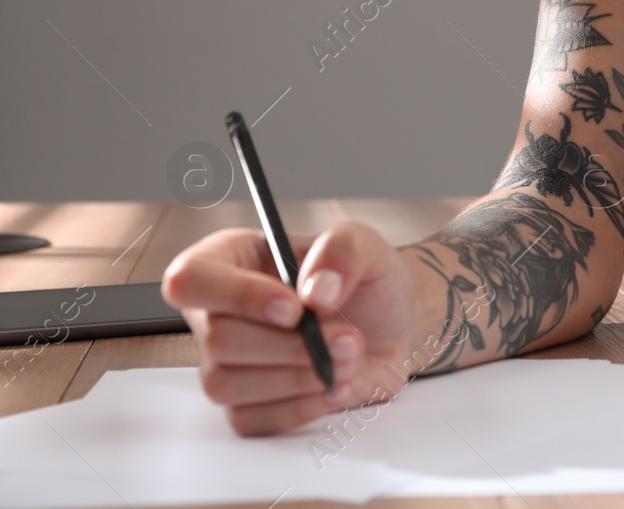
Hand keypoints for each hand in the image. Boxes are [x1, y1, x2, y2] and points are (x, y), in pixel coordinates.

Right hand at [162, 221, 424, 435]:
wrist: (392, 330)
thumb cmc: (367, 282)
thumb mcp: (366, 245)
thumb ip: (343, 250)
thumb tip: (315, 291)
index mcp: (231, 259)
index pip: (191, 278)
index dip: (238, 296)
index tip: (295, 309)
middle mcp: (218, 311)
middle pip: (216, 338)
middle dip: (292, 345)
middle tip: (346, 339)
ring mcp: (226, 362)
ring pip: (226, 384)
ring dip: (297, 376)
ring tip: (347, 359)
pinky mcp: (245, 403)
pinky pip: (249, 418)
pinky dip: (298, 407)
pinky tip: (332, 386)